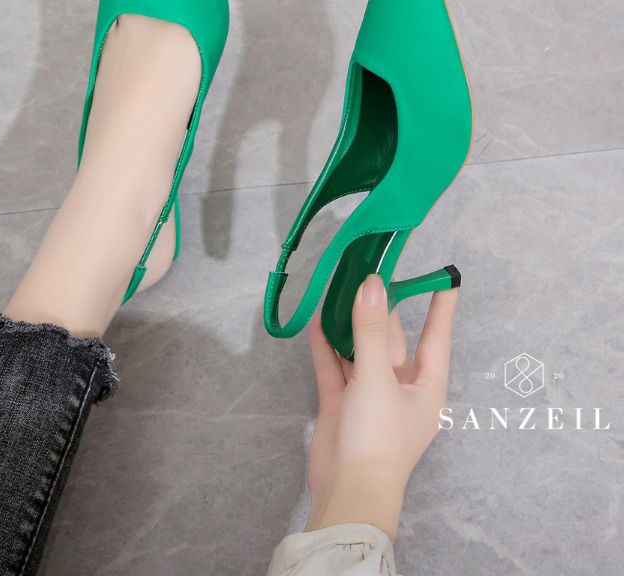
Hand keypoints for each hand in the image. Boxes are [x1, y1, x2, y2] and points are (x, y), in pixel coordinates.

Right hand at [305, 273, 457, 539]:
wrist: (349, 490)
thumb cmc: (379, 435)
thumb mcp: (377, 377)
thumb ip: (370, 330)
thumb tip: (372, 283)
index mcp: (426, 385)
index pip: (436, 337)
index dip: (440, 307)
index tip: (443, 277)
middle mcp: (400, 387)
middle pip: (391, 339)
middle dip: (379, 309)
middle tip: (367, 270)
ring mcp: (369, 395)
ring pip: (360, 351)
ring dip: (349, 325)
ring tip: (338, 288)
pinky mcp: (342, 403)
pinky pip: (335, 367)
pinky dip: (327, 347)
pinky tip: (317, 321)